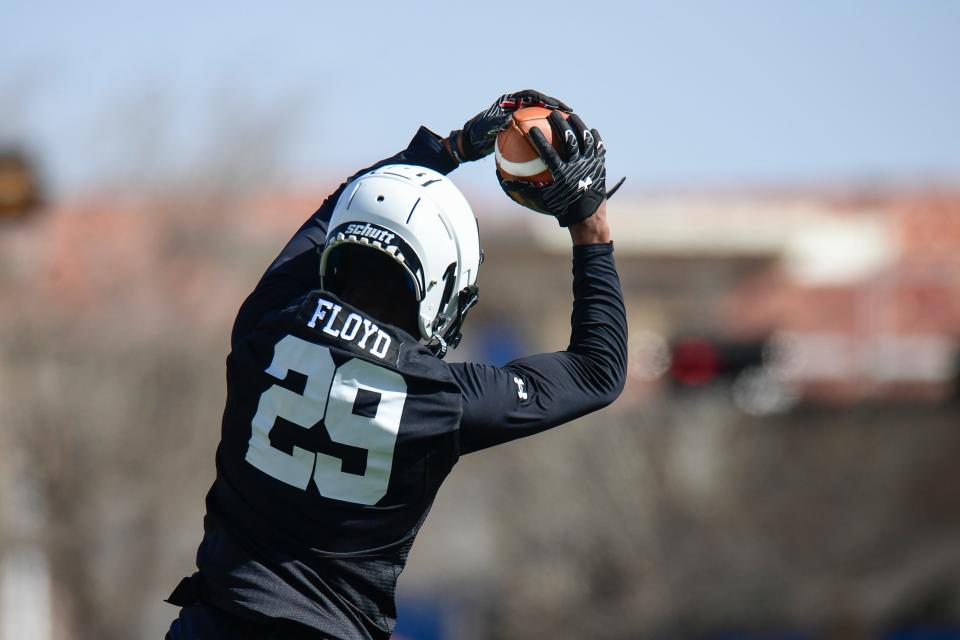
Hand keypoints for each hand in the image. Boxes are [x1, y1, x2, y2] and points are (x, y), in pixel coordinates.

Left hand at [448, 90, 571, 162]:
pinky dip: (545, 134)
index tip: (556, 107)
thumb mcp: (485, 128)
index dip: (545, 100)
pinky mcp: (519, 126)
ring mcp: (518, 115)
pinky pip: (535, 128)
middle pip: (540, 103)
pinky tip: (555, 145)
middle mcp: (515, 105)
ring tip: (568, 127)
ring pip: (540, 115)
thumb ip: (496, 122)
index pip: (531, 96)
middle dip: (555, 107)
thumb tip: (509, 119)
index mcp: (509, 101)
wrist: (470, 142)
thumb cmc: (475, 135)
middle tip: (569, 114)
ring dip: (553, 119)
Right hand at [498, 111, 624, 226]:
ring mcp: (591, 165)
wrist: (588, 216)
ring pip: (585, 139)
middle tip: (553, 114)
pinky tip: (591, 130)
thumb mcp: (542, 200)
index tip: (531, 129)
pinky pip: (599, 147)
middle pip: (569, 139)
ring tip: (572, 115)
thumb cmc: (562, 208)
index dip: (540, 140)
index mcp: (562, 174)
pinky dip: (594, 138)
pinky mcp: (600, 165)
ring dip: (579, 125)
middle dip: (560, 124)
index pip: (549, 153)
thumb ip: (524, 189)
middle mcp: (577, 167)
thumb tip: (504, 181)